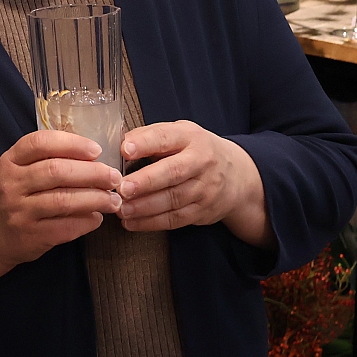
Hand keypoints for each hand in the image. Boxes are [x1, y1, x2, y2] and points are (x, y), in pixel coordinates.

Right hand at [0, 130, 121, 297]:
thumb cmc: (9, 193)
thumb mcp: (15, 168)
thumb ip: (43, 158)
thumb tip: (91, 154)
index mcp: (9, 161)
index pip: (39, 143)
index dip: (71, 144)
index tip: (97, 149)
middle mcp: (12, 185)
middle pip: (57, 172)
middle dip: (92, 173)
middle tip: (114, 177)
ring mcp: (20, 212)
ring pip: (64, 201)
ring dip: (96, 199)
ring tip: (113, 199)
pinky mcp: (31, 237)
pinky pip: (65, 228)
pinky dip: (87, 221)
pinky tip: (97, 217)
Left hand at [117, 122, 272, 247]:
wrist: (236, 176)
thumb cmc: (195, 150)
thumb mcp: (179, 134)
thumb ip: (150, 136)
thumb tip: (119, 144)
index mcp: (190, 137)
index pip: (166, 137)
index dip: (145, 143)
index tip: (125, 150)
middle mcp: (201, 161)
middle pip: (173, 172)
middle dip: (145, 181)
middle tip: (122, 188)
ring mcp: (205, 188)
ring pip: (173, 199)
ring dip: (144, 207)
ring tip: (121, 209)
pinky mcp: (203, 211)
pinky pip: (176, 219)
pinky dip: (152, 223)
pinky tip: (132, 222)